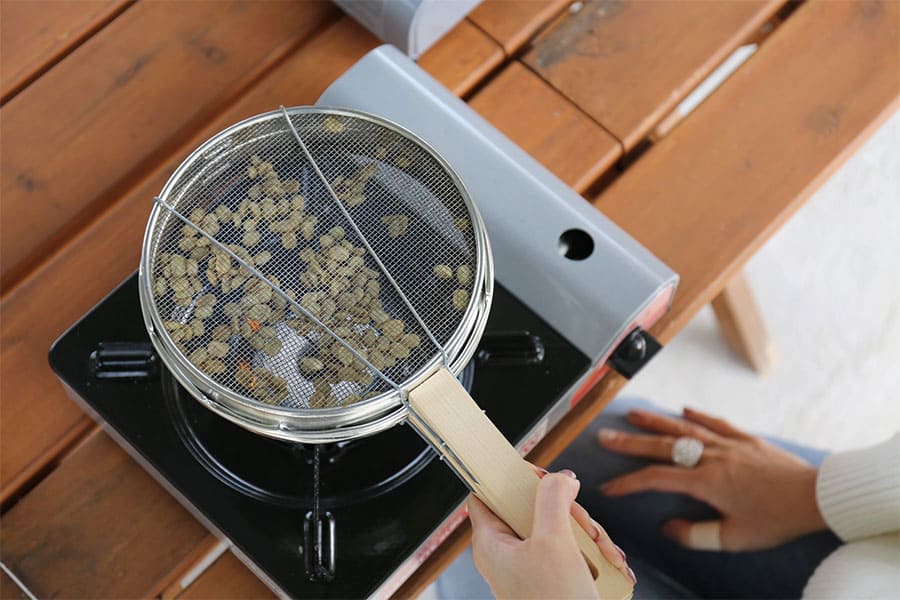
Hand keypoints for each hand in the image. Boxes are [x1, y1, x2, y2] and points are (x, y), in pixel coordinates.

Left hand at [468, 469, 634, 599]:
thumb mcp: (554, 541)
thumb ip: (553, 498)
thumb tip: (560, 477)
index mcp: (491, 542)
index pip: (486, 493)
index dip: (509, 478)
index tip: (538, 473)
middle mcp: (507, 553)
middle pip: (533, 507)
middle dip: (568, 512)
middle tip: (583, 524)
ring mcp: (529, 566)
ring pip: (557, 527)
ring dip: (588, 535)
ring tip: (604, 553)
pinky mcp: (551, 577)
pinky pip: (571, 550)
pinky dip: (592, 553)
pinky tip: (610, 564)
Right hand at [599, 407, 826, 550]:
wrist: (817, 496)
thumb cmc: (777, 520)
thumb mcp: (735, 538)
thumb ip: (697, 534)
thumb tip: (668, 527)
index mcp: (706, 482)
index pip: (656, 478)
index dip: (628, 483)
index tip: (608, 488)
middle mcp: (712, 457)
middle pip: (663, 445)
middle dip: (630, 441)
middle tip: (603, 435)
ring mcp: (729, 444)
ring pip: (685, 427)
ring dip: (656, 420)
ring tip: (632, 413)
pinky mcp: (747, 439)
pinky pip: (717, 423)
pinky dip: (699, 415)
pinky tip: (685, 409)